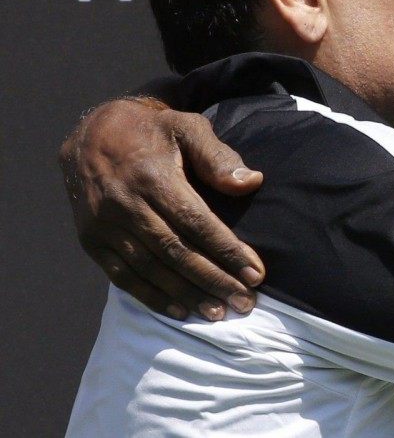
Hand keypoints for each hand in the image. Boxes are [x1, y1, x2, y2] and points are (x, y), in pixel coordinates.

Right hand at [60, 97, 265, 319]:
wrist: (90, 133)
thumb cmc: (152, 132)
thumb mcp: (187, 127)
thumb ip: (218, 156)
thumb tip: (252, 182)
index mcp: (152, 177)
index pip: (196, 222)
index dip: (227, 251)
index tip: (256, 274)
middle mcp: (125, 204)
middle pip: (176, 252)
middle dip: (214, 280)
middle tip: (245, 302)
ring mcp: (104, 225)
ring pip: (151, 269)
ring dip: (187, 294)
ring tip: (219, 312)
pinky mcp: (90, 240)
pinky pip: (122, 276)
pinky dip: (151, 296)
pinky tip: (180, 310)